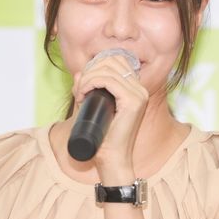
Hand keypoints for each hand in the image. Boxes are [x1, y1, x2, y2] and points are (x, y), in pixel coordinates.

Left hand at [72, 54, 148, 177]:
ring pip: (107, 69)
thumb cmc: (103, 136)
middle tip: (79, 89)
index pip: (117, 60)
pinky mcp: (133, 101)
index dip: (96, 65)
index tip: (83, 83)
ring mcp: (139, 94)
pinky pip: (108, 80)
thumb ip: (87, 88)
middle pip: (112, 60)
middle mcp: (140, 89)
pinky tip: (83, 94)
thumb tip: (78, 73)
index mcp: (135, 88)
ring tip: (80, 94)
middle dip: (90, 70)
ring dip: (87, 78)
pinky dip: (90, 83)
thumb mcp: (93, 106)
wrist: (112, 159)